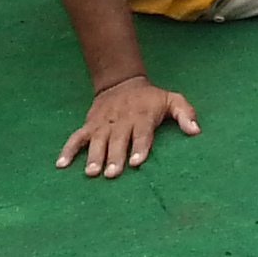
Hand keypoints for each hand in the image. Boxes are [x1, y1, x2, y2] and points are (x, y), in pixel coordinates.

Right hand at [58, 76, 197, 178]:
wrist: (122, 82)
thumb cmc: (150, 98)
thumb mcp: (172, 99)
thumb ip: (185, 113)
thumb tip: (196, 131)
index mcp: (143, 116)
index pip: (143, 133)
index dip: (140, 147)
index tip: (137, 162)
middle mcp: (122, 121)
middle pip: (118, 140)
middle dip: (115, 156)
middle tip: (111, 174)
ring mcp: (104, 124)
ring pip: (97, 140)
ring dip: (93, 156)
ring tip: (91, 172)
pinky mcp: (90, 125)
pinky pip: (76, 137)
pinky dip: (68, 150)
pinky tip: (61, 165)